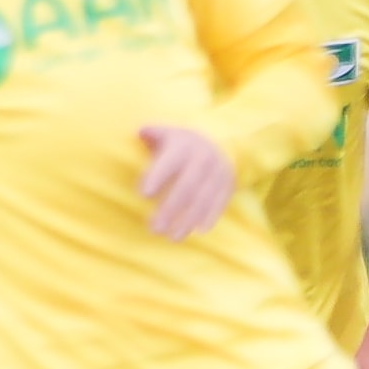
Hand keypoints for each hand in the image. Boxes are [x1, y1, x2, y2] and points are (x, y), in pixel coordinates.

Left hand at [135, 125, 233, 241]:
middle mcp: (203, 160)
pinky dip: (210, 218)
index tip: (142, 196)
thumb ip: (152, 135)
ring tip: (172, 237)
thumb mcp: (167, 134)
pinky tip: (197, 232)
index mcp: (183, 147)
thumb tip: (141, 132)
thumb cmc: (180, 143)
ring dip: (188, 220)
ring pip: (203, 199)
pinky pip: (220, 203)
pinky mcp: (228, 185)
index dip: (157, 178)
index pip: (169, 163)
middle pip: (186, 187)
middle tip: (154, 228)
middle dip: (170, 209)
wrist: (220, 142)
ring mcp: (218, 173)